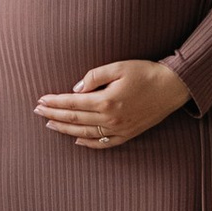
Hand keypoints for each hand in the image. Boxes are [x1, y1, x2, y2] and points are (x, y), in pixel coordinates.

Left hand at [35, 59, 191, 151]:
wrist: (174, 86)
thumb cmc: (146, 72)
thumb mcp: (119, 67)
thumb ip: (94, 76)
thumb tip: (75, 89)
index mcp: (106, 101)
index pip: (73, 103)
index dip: (54, 102)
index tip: (40, 100)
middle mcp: (111, 119)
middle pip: (75, 119)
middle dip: (54, 115)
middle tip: (37, 111)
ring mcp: (120, 129)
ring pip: (85, 133)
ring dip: (65, 129)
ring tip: (50, 124)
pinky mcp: (128, 134)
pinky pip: (104, 144)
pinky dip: (88, 143)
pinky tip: (76, 139)